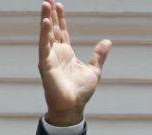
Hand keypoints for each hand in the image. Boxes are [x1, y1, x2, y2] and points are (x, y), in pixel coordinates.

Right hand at [38, 1, 111, 124]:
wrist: (73, 107)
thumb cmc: (81, 92)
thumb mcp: (94, 70)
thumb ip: (98, 55)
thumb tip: (107, 41)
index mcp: (67, 54)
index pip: (62, 32)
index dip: (61, 19)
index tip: (59, 5)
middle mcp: (56, 53)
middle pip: (53, 30)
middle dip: (51, 14)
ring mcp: (50, 58)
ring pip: (47, 35)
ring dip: (46, 19)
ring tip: (45, 4)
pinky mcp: (45, 64)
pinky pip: (44, 46)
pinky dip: (44, 34)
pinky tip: (46, 22)